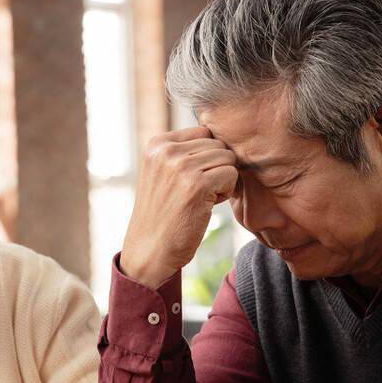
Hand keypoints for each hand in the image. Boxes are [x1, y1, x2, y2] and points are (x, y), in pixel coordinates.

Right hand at [120, 127, 238, 288]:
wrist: (150, 250)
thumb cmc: (164, 214)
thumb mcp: (163, 173)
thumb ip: (185, 151)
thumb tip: (225, 135)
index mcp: (157, 144)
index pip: (204, 132)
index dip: (207, 157)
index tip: (191, 180)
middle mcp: (166, 150)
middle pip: (218, 144)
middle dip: (216, 168)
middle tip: (197, 192)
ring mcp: (180, 166)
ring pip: (227, 158)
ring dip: (222, 180)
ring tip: (201, 198)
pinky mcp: (196, 185)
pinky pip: (231, 174)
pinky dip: (226, 192)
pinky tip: (206, 206)